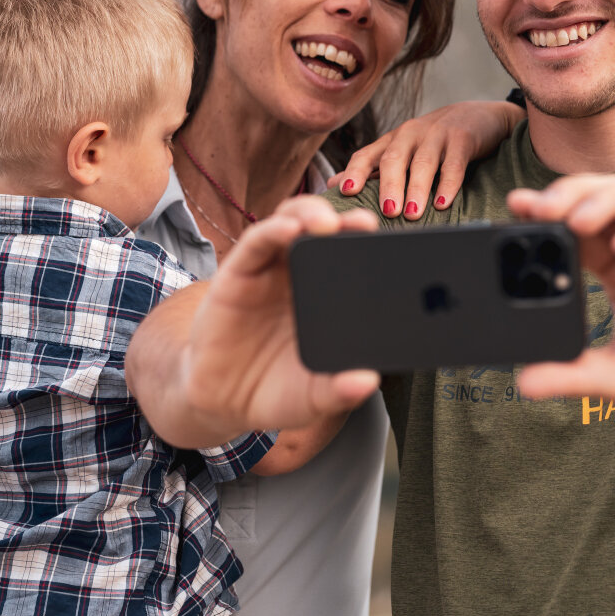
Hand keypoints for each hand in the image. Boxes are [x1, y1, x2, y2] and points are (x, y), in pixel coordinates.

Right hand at [183, 196, 381, 432]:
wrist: (222, 401)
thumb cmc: (275, 391)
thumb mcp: (312, 398)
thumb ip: (338, 392)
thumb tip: (368, 381)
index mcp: (327, 299)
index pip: (353, 261)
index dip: (371, 249)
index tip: (392, 247)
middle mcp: (300, 276)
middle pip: (326, 233)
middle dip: (346, 222)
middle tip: (364, 225)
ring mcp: (269, 271)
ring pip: (292, 223)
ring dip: (311, 214)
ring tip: (327, 223)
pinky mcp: (237, 273)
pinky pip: (256, 243)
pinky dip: (273, 230)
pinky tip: (289, 230)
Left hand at [330, 99, 523, 219]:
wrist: (480, 117)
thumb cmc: (434, 140)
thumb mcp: (403, 150)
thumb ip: (372, 168)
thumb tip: (334, 186)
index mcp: (392, 140)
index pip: (367, 155)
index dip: (355, 172)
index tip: (345, 192)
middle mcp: (410, 134)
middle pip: (393, 159)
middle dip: (388, 185)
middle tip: (387, 211)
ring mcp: (436, 135)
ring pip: (422, 163)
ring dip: (416, 188)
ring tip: (411, 213)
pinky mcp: (462, 139)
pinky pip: (454, 163)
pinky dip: (448, 184)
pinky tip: (443, 202)